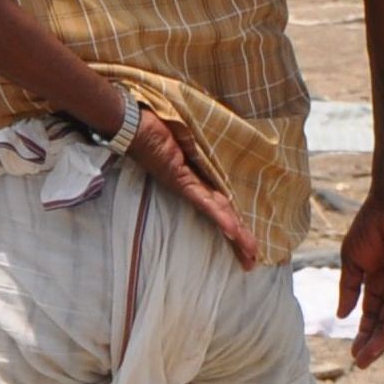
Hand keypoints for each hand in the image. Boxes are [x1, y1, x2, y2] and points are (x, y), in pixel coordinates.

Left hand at [124, 108, 263, 268]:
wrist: (131, 122)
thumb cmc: (156, 126)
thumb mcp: (186, 139)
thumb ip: (200, 147)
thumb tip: (215, 144)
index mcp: (194, 178)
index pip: (222, 204)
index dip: (236, 222)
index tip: (248, 241)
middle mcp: (191, 186)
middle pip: (222, 214)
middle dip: (239, 238)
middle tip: (252, 260)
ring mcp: (185, 184)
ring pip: (216, 212)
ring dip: (234, 233)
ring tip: (248, 251)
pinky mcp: (178, 178)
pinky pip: (202, 199)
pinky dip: (218, 214)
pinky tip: (232, 230)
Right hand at [337, 201, 383, 368]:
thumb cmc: (369, 229)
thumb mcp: (352, 264)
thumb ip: (349, 290)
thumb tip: (341, 316)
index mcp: (376, 287)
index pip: (370, 319)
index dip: (362, 336)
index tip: (353, 354)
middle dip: (373, 344)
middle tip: (361, 362)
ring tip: (372, 351)